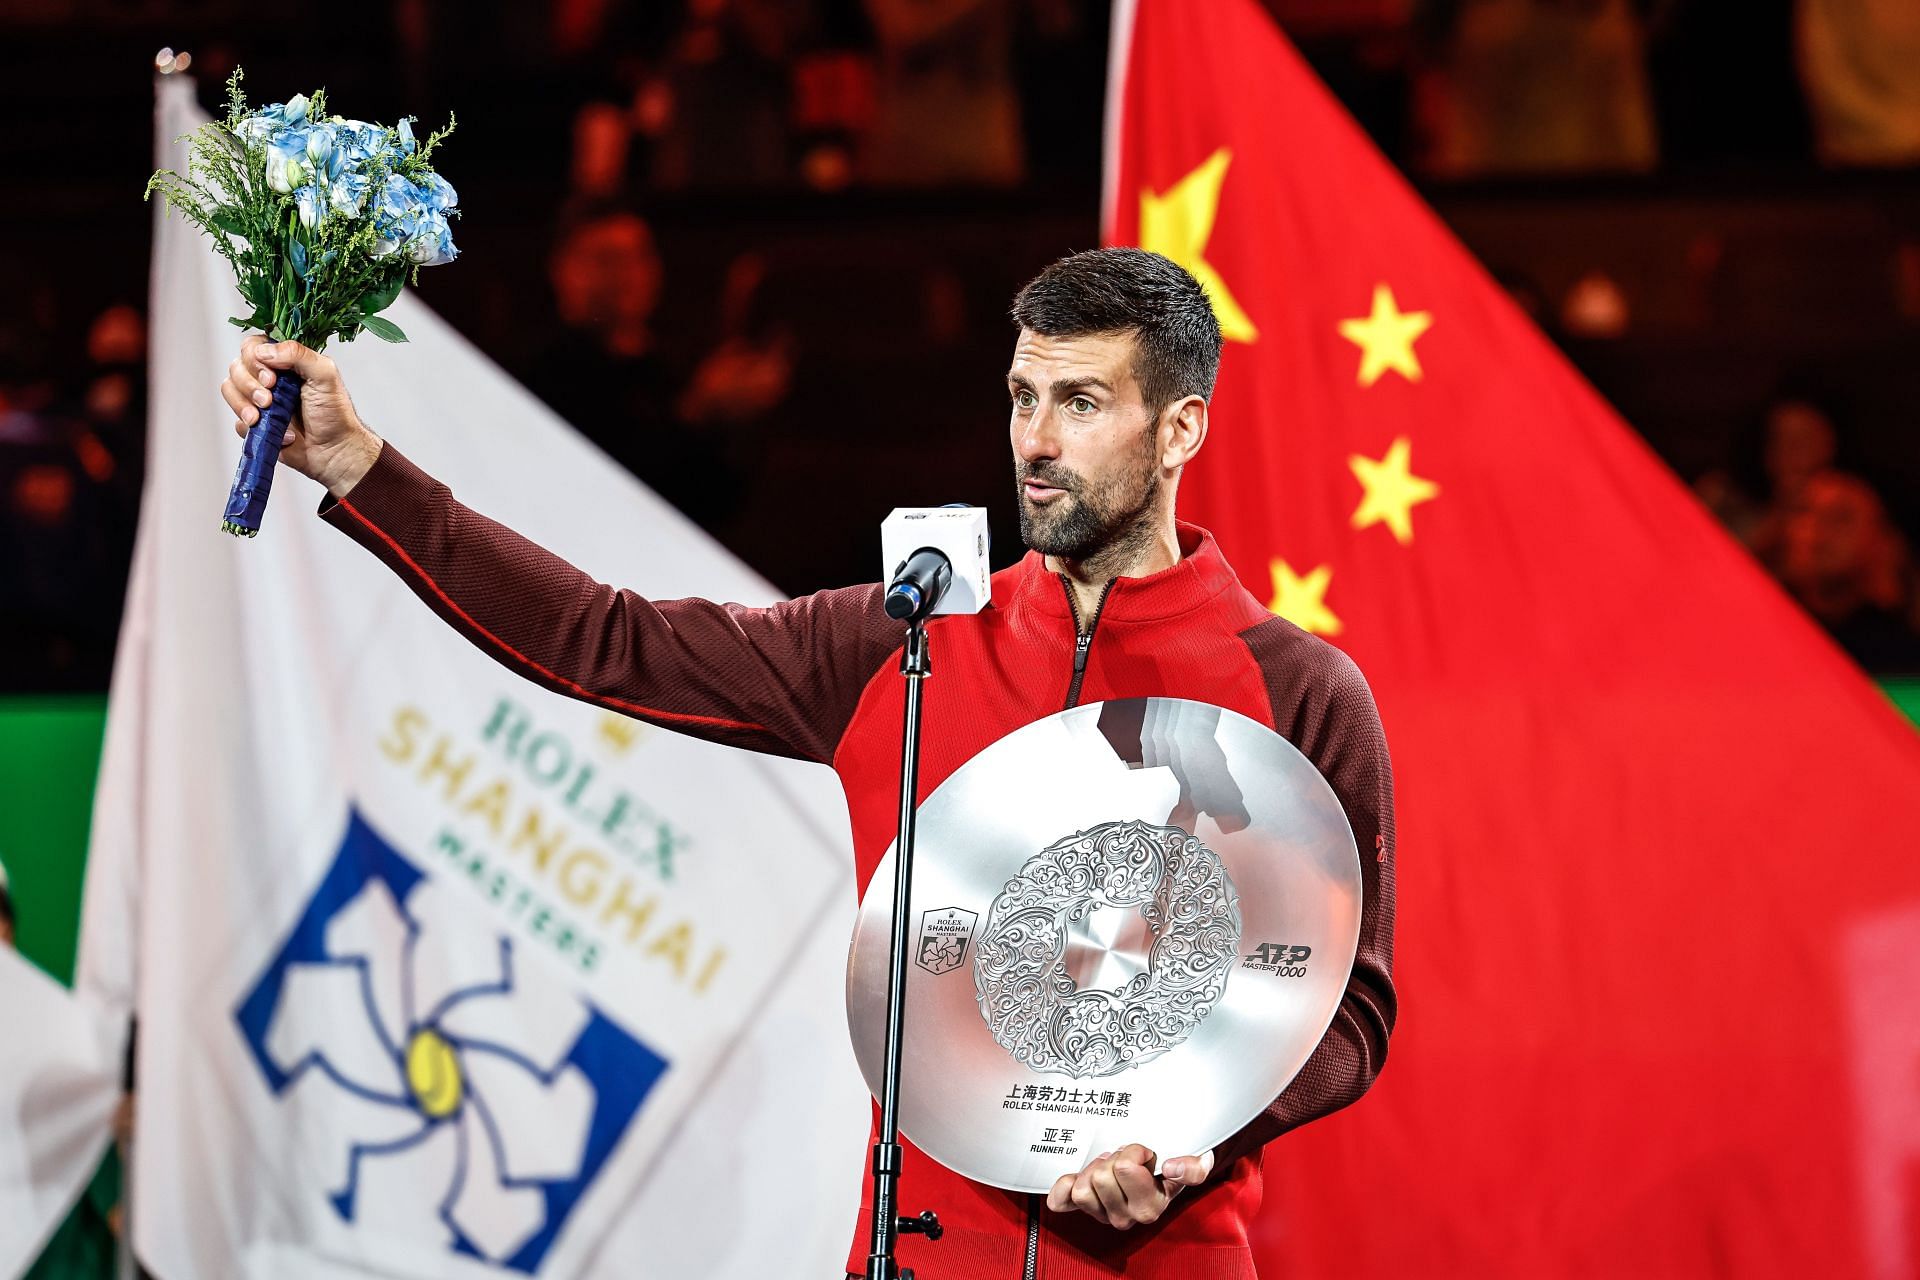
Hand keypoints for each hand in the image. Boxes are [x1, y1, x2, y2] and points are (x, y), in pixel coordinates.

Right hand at [220, 334, 381, 498]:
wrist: (334, 451)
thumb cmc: (335, 414)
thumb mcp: (325, 375)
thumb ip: (298, 354)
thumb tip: (264, 351)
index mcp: (285, 362)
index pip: (253, 347)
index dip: (254, 360)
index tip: (271, 378)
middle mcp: (269, 378)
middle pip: (236, 368)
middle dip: (248, 385)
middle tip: (269, 401)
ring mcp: (259, 401)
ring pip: (229, 391)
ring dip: (243, 405)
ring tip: (262, 419)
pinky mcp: (255, 424)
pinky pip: (236, 420)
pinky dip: (251, 427)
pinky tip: (277, 433)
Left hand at [1045, 1144, 1215, 1230]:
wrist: (1163, 1172)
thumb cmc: (1173, 1166)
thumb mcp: (1193, 1164)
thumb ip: (1194, 1168)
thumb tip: (1172, 1168)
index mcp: (1151, 1207)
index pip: (1125, 1169)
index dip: (1134, 1152)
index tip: (1145, 1153)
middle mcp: (1126, 1217)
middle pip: (1101, 1176)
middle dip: (1114, 1158)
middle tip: (1127, 1157)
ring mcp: (1103, 1214)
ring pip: (1083, 1188)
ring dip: (1095, 1168)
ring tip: (1111, 1165)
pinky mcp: (1084, 1209)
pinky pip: (1062, 1202)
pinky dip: (1064, 1187)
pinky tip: (1073, 1178)